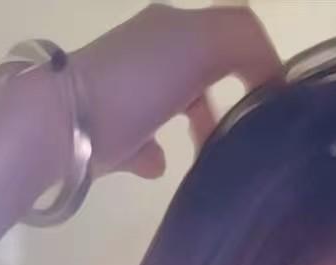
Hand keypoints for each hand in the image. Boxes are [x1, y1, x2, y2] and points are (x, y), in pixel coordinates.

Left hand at [72, 3, 283, 182]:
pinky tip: (160, 167)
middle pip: (202, 70)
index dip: (260, 63)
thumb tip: (267, 78)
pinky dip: (154, 154)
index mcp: (174, 27)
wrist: (59, 128)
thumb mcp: (200, 46)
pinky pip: (140, 142)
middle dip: (228, 98)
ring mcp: (124, 93)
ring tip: (208, 154)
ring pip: (173, 104)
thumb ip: (243, 44)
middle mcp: (148, 53)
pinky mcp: (104, 134)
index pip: (231, 34)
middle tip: (244, 134)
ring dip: (197, 126)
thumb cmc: (135, 84)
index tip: (276, 104)